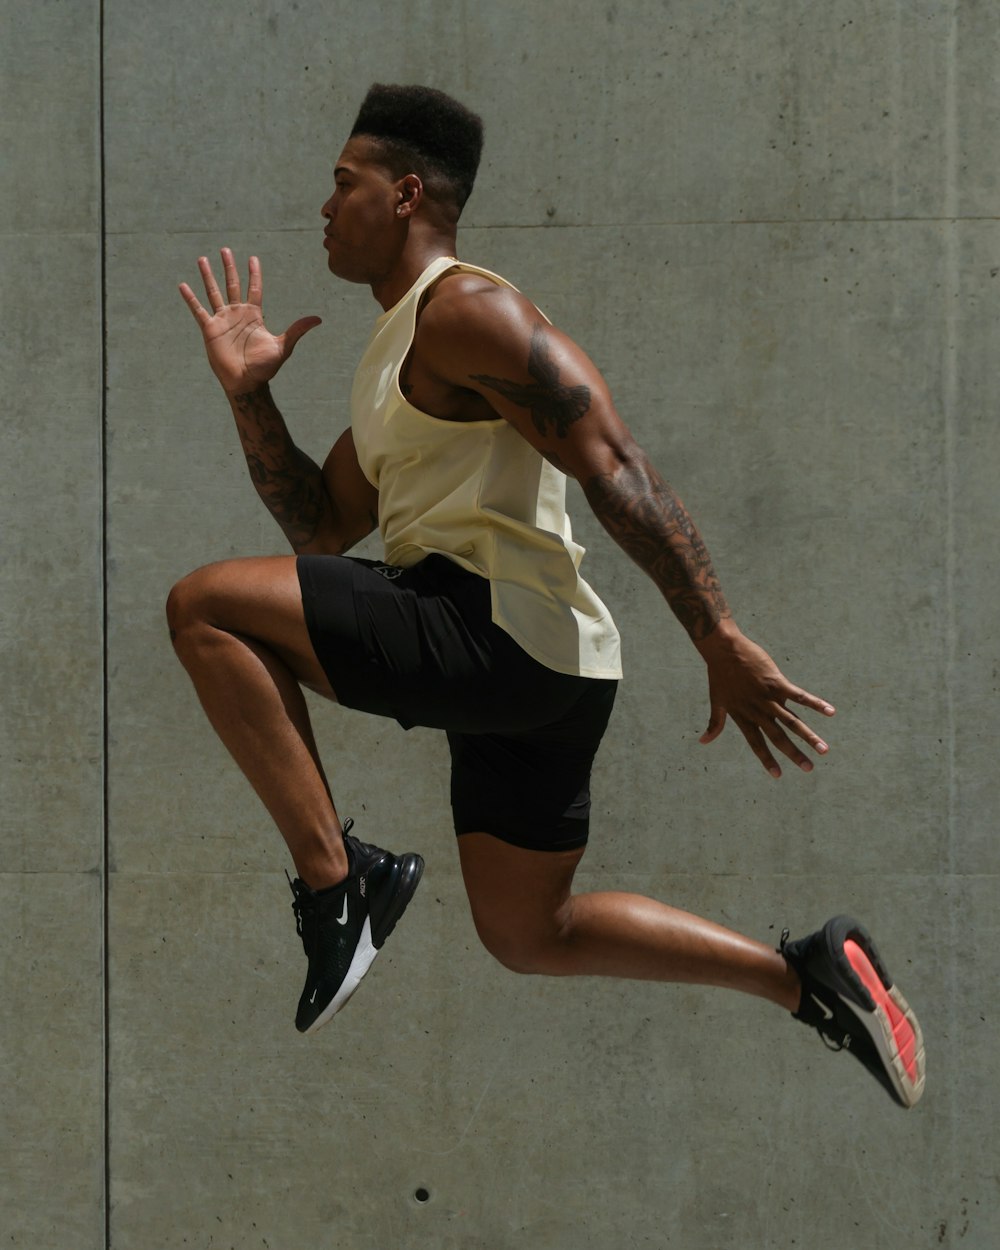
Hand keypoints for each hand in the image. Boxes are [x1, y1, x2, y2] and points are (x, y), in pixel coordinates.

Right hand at [178, 248, 320, 394]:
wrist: (246, 382)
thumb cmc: (264, 367)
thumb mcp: (283, 346)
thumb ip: (297, 330)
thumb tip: (318, 319)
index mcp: (254, 315)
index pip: (254, 288)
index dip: (254, 274)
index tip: (253, 258)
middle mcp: (237, 314)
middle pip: (232, 284)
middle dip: (229, 267)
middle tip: (225, 249)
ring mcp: (222, 320)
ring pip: (214, 292)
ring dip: (208, 276)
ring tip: (202, 259)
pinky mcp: (210, 329)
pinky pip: (198, 310)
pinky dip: (190, 298)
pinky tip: (183, 286)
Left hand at [696, 623, 834, 777]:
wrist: (723, 650)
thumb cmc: (719, 675)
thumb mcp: (716, 701)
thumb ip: (715, 723)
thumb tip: (703, 742)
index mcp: (744, 717)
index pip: (757, 744)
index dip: (767, 759)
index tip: (778, 775)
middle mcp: (758, 711)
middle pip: (779, 737)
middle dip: (794, 754)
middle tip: (809, 768)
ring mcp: (768, 698)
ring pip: (792, 721)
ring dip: (809, 736)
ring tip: (824, 749)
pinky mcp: (777, 683)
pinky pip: (799, 696)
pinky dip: (815, 703)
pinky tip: (830, 711)